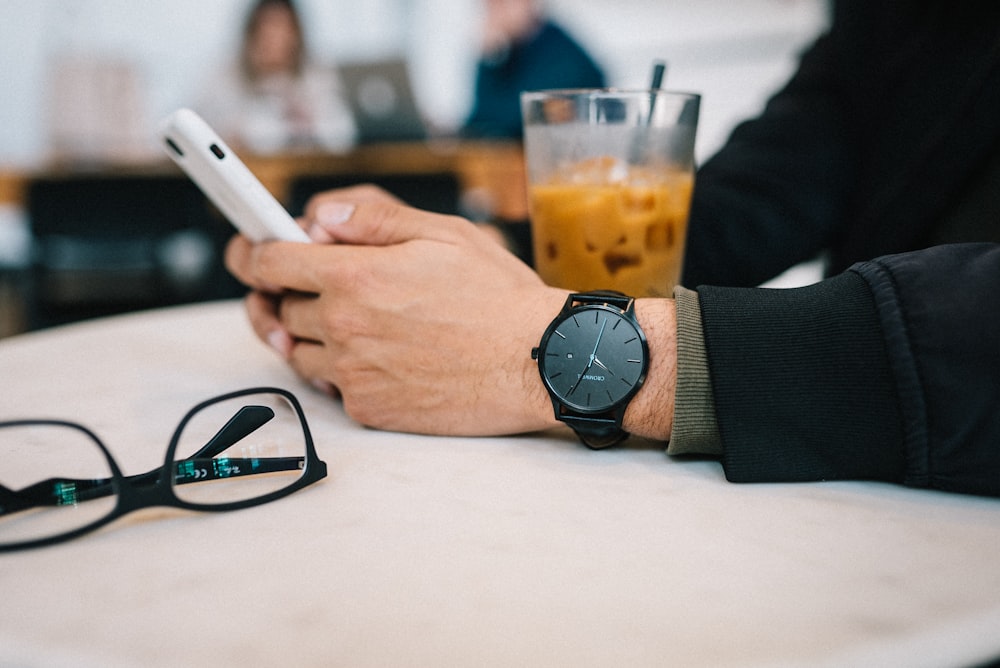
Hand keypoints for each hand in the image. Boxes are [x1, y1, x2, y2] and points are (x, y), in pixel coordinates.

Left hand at [225, 189, 568, 435]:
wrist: (536, 361)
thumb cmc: (498, 296)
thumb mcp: (442, 233)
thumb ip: (372, 218)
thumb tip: (321, 216)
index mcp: (356, 276)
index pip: (270, 261)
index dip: (250, 252)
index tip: (244, 251)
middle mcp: (346, 327)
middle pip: (281, 307)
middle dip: (289, 292)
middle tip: (311, 284)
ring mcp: (355, 373)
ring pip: (298, 351)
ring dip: (310, 332)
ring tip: (351, 320)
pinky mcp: (370, 408)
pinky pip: (330, 386)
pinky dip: (339, 369)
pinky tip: (377, 354)